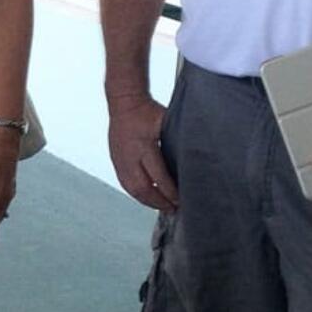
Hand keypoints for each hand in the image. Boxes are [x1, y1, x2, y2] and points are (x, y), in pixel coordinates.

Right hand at [107, 94, 177, 211]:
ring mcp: (120, 159)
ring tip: (161, 207)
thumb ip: (178, 139)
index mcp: (144, 145)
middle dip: (159, 201)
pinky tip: (147, 198)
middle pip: (143, 188)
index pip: (158, 176)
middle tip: (173, 209)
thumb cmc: (148, 110)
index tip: (180, 200)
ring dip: (147, 201)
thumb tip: (196, 158)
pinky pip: (125, 183)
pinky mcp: (115, 160)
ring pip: (132, 189)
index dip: (169, 191)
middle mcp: (129, 155)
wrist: (124, 102)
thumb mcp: (167, 121)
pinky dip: (137, 194)